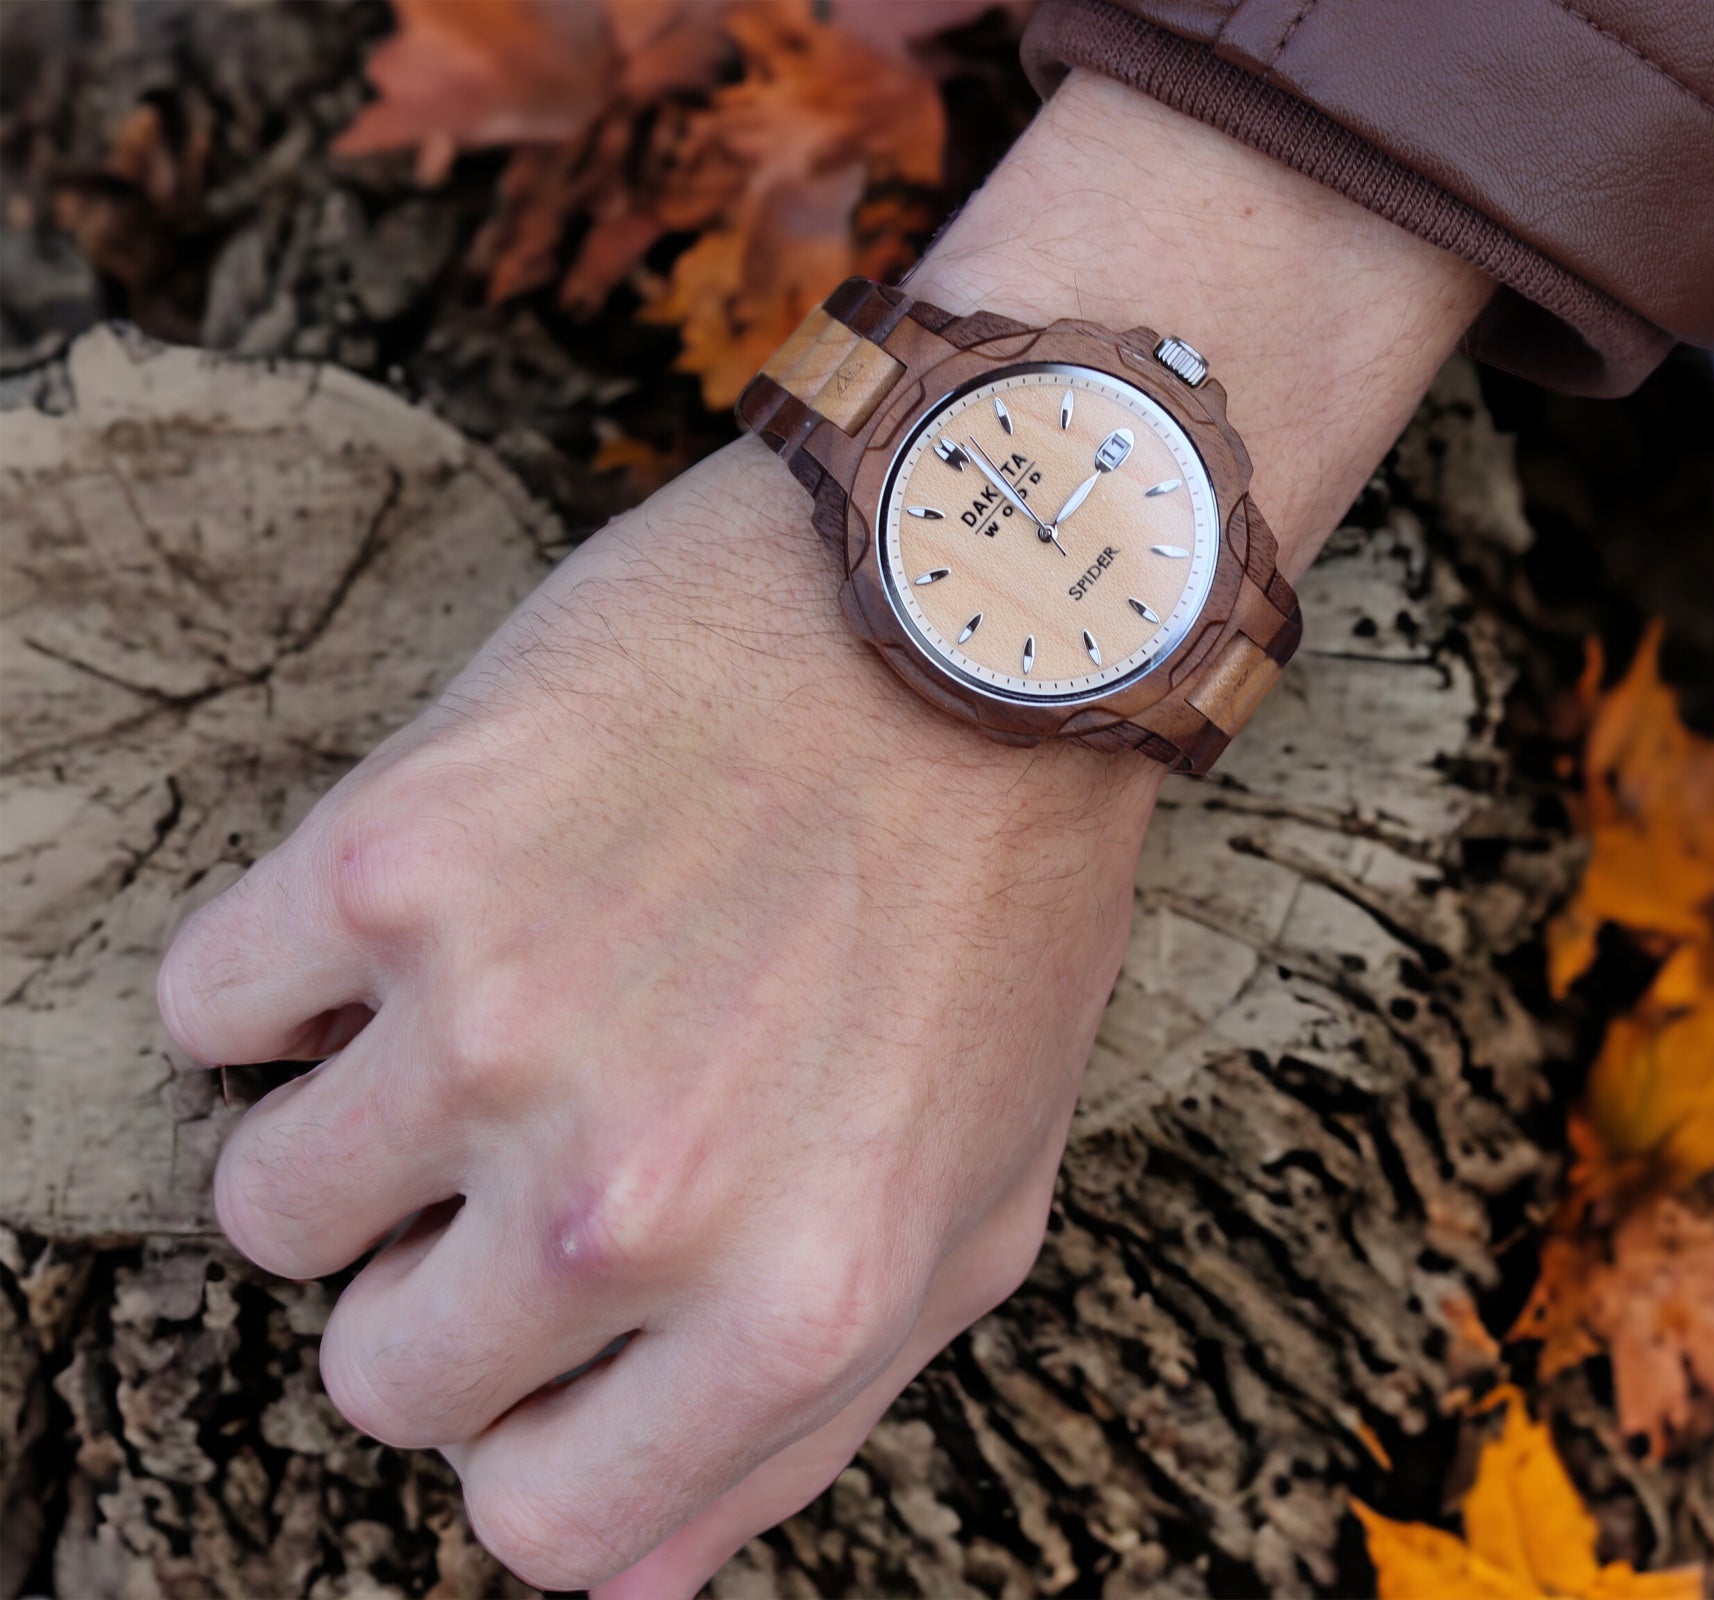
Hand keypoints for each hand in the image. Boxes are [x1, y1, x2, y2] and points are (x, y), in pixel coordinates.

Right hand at [161, 68, 1489, 1599]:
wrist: (974, 618)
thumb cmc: (995, 910)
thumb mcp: (977, 1199)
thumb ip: (804, 1416)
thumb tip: (627, 1578)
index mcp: (787, 1310)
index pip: (543, 1525)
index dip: (541, 1437)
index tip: (563, 1341)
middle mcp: (626, 1206)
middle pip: (384, 1377)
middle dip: (451, 1284)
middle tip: (544, 1142)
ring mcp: (491, 1031)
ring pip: (270, 1206)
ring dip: (364, 1132)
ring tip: (493, 1012)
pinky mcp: (393, 860)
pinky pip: (211, 1009)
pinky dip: (291, 977)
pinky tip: (429, 912)